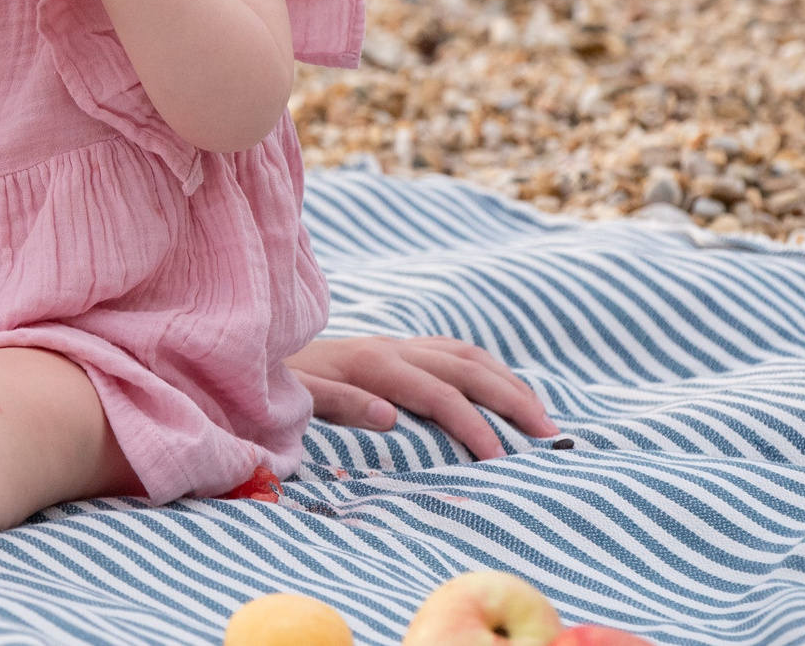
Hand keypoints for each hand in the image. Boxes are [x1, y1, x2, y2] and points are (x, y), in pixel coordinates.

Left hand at [288, 334, 560, 459]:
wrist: (255, 348)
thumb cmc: (276, 380)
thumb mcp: (296, 397)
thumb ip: (340, 403)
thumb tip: (390, 417)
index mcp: (372, 363)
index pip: (439, 395)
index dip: (472, 425)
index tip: (500, 459)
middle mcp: (392, 348)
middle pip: (467, 369)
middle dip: (512, 400)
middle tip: (549, 436)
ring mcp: (398, 344)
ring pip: (468, 355)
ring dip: (508, 382)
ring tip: (542, 416)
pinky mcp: (397, 348)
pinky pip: (454, 352)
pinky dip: (487, 369)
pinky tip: (505, 389)